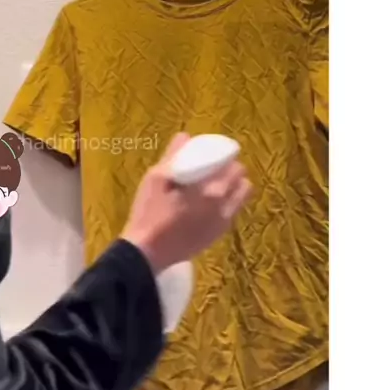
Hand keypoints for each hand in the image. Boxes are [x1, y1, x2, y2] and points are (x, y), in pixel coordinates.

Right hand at [122, 133, 251, 274]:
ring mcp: (223, 223)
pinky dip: (226, 204)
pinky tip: (206, 204)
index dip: (225, 156)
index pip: (234, 165)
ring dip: (232, 188)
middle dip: (231, 171)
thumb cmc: (150, 212)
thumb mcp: (156, 178)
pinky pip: (231, 212)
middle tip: (213, 169)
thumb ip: (174, 155)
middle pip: (242, 180)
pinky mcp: (217, 235)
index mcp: (212, 189)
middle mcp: (225, 206)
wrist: (148, 253)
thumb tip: (185, 136)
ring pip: (240, 198)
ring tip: (212, 186)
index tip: (214, 154)